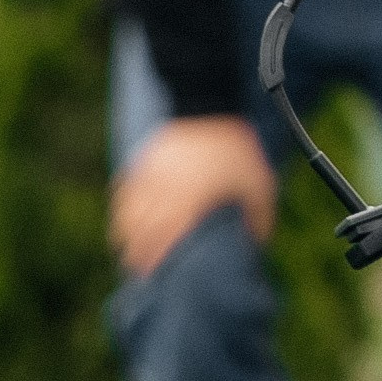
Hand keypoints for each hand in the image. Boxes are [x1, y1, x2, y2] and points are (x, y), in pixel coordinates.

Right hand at [110, 116, 276, 280]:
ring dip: (123, 232)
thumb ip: (260, 216)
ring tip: (125, 248)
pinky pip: (124, 188)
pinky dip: (121, 205)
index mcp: (192, 199)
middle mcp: (166, 190)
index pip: (166, 238)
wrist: (211, 105)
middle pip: (141, 230)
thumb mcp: (259, 181)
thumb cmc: (237, 149)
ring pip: (127, 212)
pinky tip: (122, 216)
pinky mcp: (144, 161)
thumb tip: (257, 244)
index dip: (155, 259)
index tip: (150, 274)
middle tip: (136, 268)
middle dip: (135, 252)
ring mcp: (151, 175)